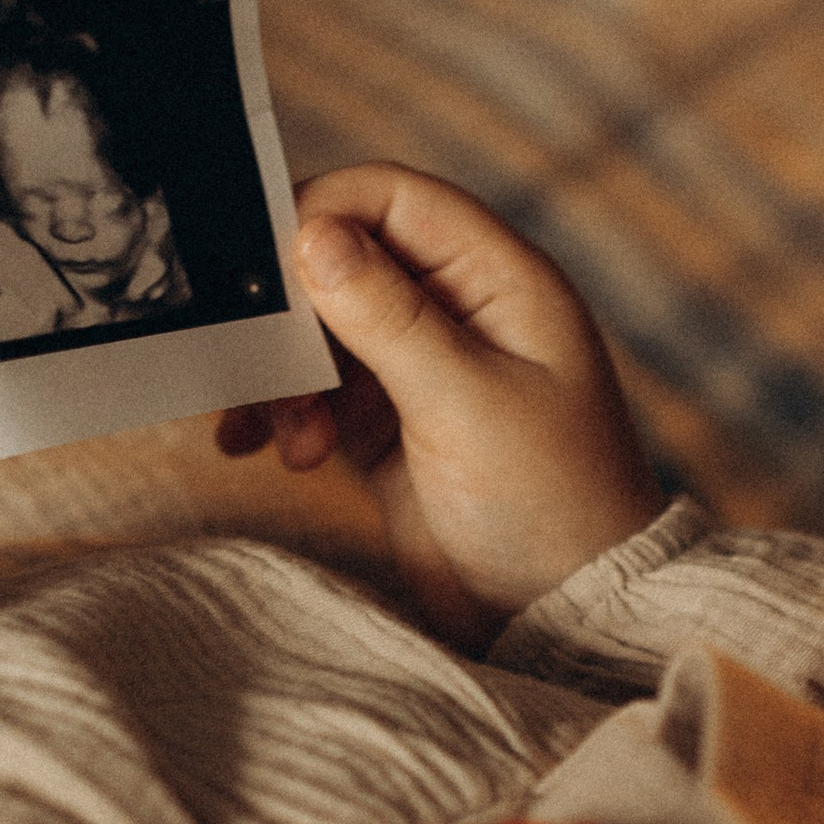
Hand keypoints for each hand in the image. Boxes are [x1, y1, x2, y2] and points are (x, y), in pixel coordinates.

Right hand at [215, 168, 657, 644]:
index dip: (325, 211)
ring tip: (285, 438)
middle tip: (257, 357)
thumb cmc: (550, 508)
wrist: (565, 623)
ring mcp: (424, 372)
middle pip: (348, 261)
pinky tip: (270, 450)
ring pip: (324, 332)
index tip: (266, 260)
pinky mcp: (392, 432)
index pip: (396, 200)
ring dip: (287, 375)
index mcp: (502, 282)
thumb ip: (389, 317)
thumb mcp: (467, 404)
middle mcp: (462, 314)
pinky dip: (288, 414)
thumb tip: (315, 233)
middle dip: (293, 307)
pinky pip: (319, 395)